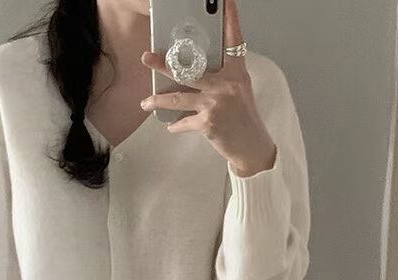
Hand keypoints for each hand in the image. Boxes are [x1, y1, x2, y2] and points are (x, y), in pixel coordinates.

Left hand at [140, 0, 275, 177]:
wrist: (252, 147)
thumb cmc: (244, 120)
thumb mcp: (239, 92)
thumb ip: (221, 79)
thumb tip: (192, 75)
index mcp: (236, 73)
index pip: (234, 40)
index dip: (230, 18)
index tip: (226, 1)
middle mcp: (226, 84)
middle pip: (189, 69)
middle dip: (164, 64)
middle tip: (147, 57)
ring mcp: (216, 103)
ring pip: (178, 97)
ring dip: (158, 100)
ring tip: (145, 102)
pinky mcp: (208, 123)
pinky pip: (183, 122)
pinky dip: (176, 126)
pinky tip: (171, 126)